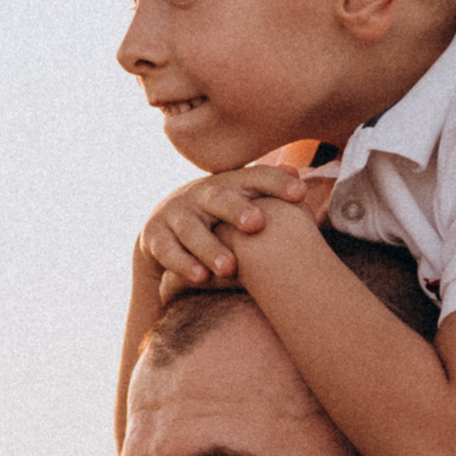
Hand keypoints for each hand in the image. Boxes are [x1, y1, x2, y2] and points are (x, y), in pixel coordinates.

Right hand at [141, 160, 328, 296]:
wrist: (165, 233)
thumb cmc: (218, 220)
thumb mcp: (241, 204)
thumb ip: (268, 194)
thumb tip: (301, 177)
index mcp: (228, 184)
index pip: (254, 177)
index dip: (276, 183)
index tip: (299, 195)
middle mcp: (200, 194)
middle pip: (219, 198)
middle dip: (236, 209)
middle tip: (256, 224)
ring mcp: (175, 214)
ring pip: (191, 229)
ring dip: (210, 247)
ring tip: (228, 268)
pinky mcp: (154, 236)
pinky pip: (167, 250)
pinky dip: (182, 264)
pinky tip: (200, 277)